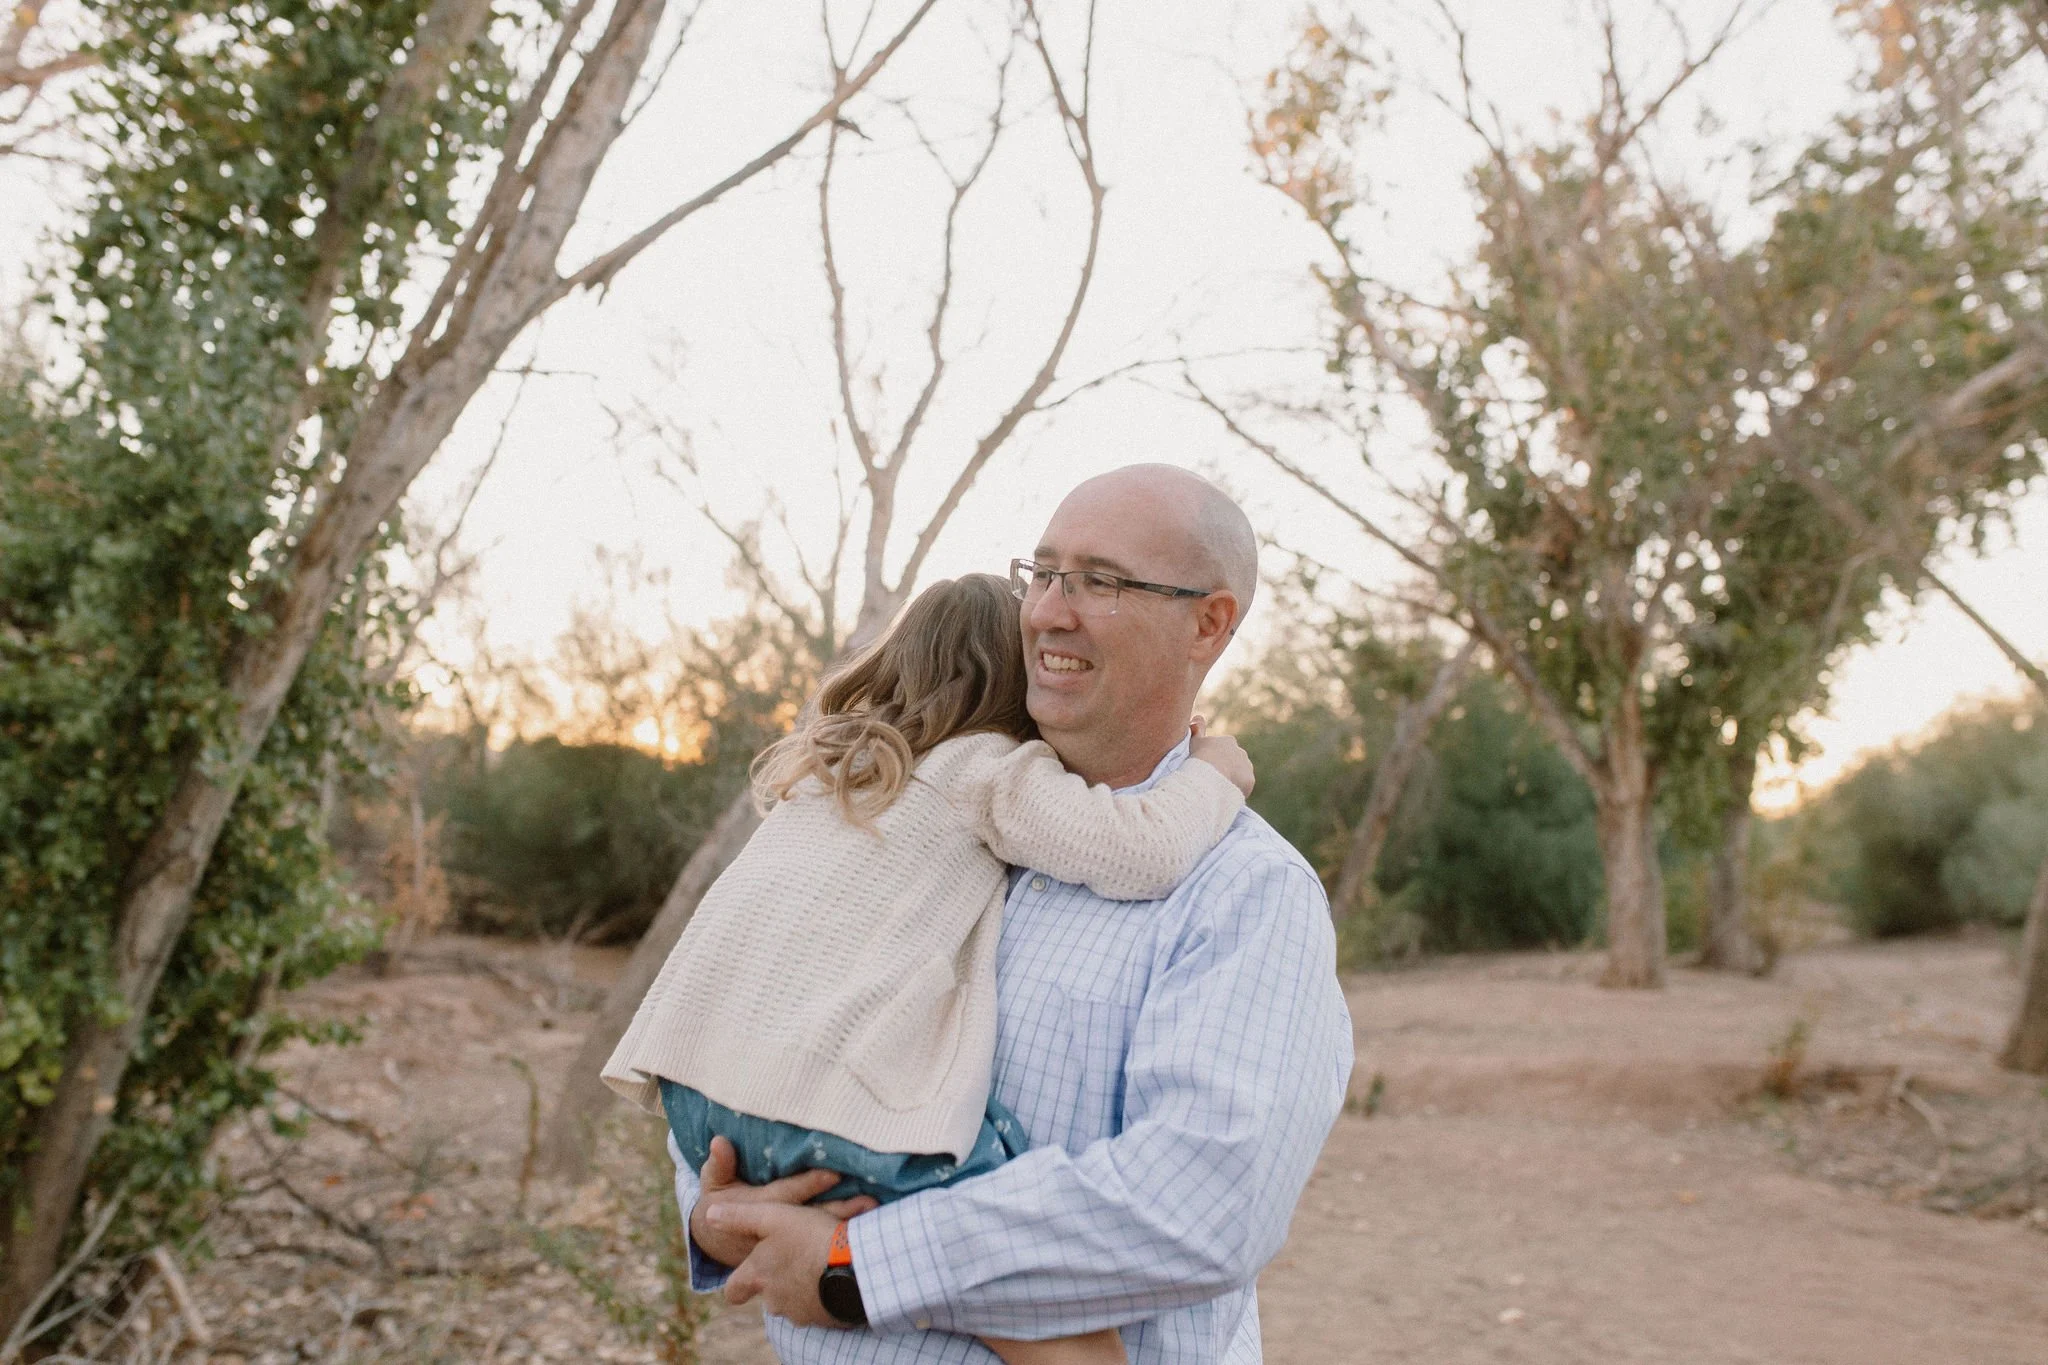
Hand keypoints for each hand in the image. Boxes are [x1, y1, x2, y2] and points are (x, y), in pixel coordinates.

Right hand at [689, 1136, 876, 1268]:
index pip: (787, 1195)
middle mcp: (776, 1230)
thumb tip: (719, 1141)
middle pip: (811, 1219)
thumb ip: (720, 1165)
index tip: (834, 1173)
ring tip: (876, 1217)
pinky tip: (869, 1236)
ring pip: (819, 1236)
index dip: (808, 1185)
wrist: (716, 1242)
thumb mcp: (714, 1184)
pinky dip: (842, 1243)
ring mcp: (787, 1245)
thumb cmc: (719, 1203)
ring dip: (846, 1227)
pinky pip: (821, 1248)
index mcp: (758, 1208)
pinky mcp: (794, 1254)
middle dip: (840, 1210)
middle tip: (869, 1201)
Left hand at [711, 1201, 851, 1328]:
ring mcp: (799, 1313)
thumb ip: (740, 1217)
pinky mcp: (824, 1319)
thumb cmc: (810, 1238)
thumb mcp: (774, 1216)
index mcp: (758, 1276)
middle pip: (767, 1294)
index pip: (732, 1291)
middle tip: (796, 1257)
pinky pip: (819, 1307)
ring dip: (802, 1286)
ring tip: (820, 1262)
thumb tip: (710, 1214)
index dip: (738, 1282)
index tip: (749, 1271)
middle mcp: (773, 1301)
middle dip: (778, 1279)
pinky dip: (823, 1294)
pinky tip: (837, 1274)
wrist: (855, 1267)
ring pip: (793, 1301)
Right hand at [1190, 733, 1254, 796]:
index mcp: (1228, 741)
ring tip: (1218, 789)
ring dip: (1232, 780)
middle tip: (1212, 780)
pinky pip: (1243, 787)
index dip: (1214, 760)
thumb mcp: (1194, 740)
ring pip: (1240, 775)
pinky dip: (1236, 791)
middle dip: (1226, 769)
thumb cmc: (1199, 757)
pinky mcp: (1250, 781)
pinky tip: (1225, 795)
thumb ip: (1196, 729)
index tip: (1206, 768)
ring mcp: (1247, 766)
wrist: (1210, 774)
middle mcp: (1241, 752)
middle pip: (1233, 762)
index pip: (1223, 751)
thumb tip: (1198, 717)